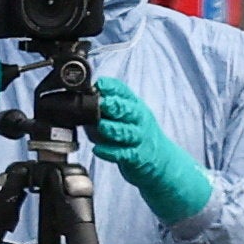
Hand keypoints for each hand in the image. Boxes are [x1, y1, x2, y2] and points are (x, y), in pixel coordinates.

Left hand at [86, 76, 216, 224]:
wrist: (160, 159)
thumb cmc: (136, 133)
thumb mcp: (127, 115)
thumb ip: (107, 109)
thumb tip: (82, 102)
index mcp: (134, 105)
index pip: (123, 91)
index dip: (111, 87)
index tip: (99, 84)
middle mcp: (138, 119)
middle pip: (127, 110)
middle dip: (114, 105)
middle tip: (101, 103)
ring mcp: (139, 138)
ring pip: (126, 132)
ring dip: (112, 128)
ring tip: (100, 126)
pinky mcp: (137, 157)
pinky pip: (123, 154)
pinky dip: (110, 152)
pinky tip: (98, 150)